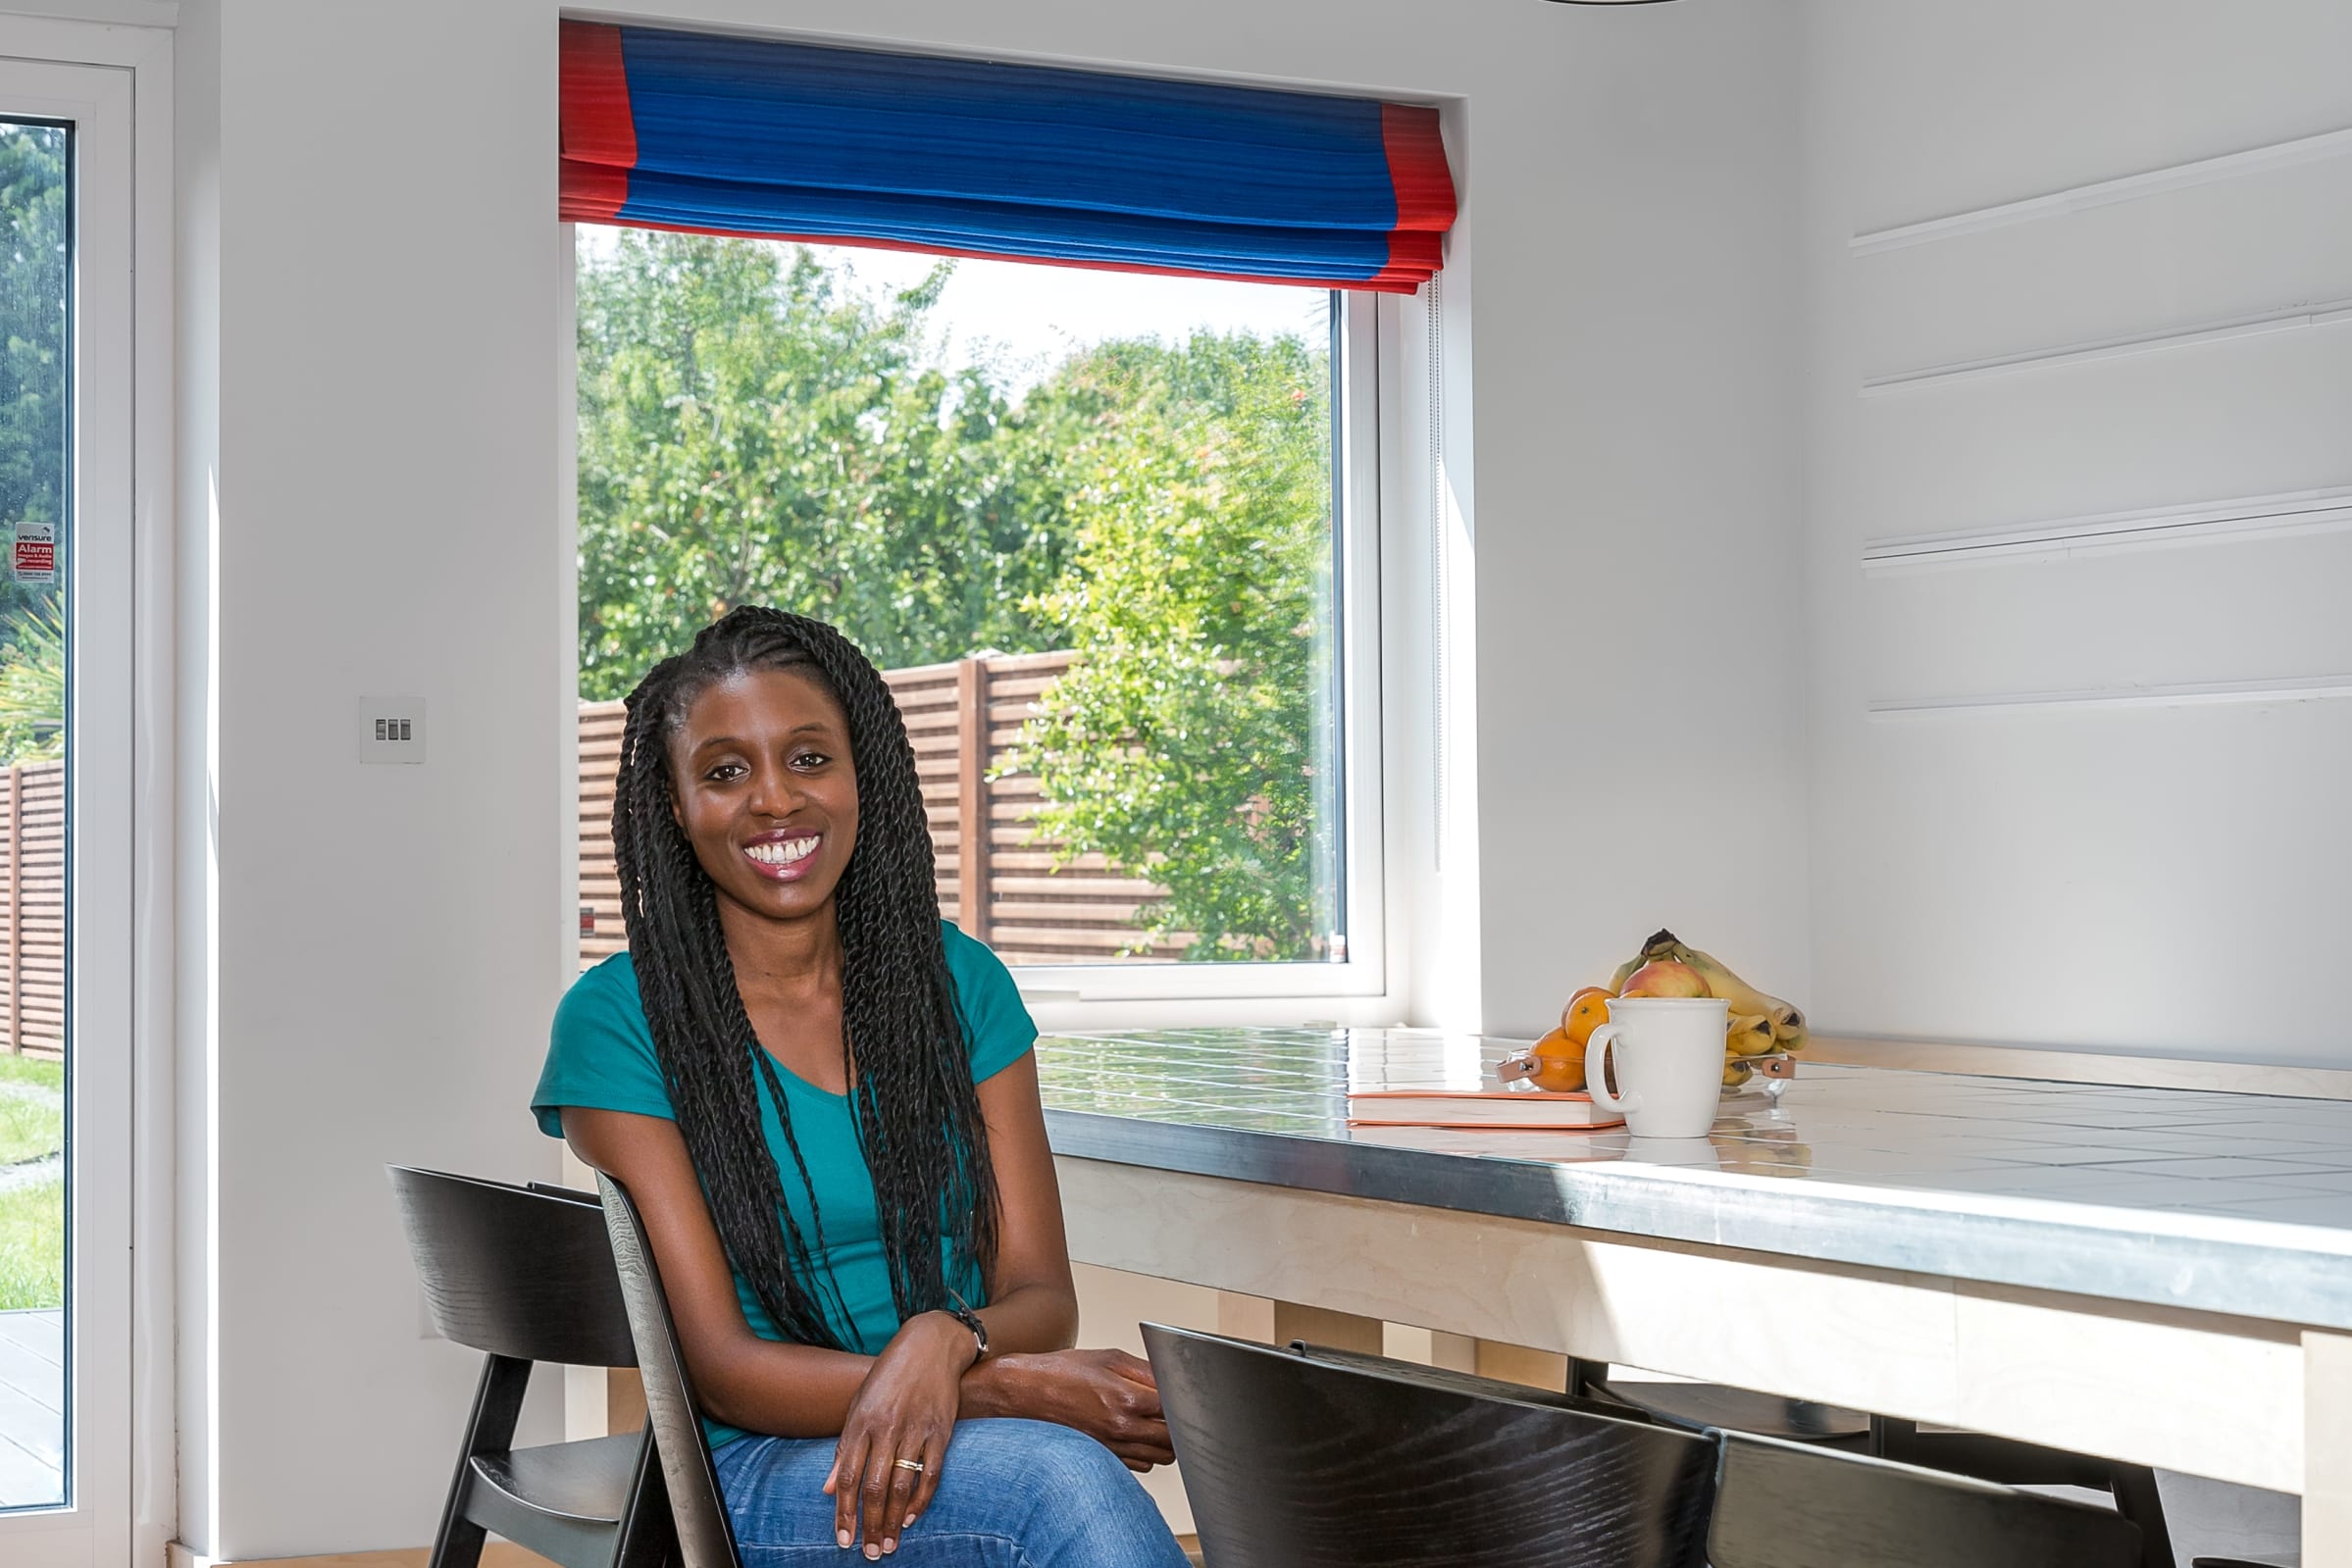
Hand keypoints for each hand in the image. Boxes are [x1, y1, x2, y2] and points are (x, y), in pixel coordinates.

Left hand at [825, 1313, 973, 1557]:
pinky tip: (911, 1517)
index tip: (842, 1539)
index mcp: (862, 1421)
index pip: (849, 1476)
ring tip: (889, 1544)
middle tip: (869, 1552)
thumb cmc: (889, 1375)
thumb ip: (844, 1447)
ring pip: (902, 1485)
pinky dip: (922, 1499)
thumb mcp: (859, 1404)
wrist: (930, 1345)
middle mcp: (887, 1427)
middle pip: (875, 1487)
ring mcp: (916, 1429)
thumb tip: (828, 1488)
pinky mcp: (941, 1431)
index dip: (844, 1511)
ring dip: (894, 1520)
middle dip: (870, 1525)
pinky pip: (931, 1473)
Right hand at [997, 1348, 1173, 1470]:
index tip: (1186, 1394)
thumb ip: (1147, 1370)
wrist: (1025, 1394)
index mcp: (1126, 1398)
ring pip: (1162, 1457)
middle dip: (1180, 1423)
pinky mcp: (1106, 1459)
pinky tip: (1137, 1434)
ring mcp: (1113, 1448)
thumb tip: (1174, 1379)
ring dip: (1165, 1440)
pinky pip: (1142, 1465)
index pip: (1178, 1409)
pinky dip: (1147, 1452)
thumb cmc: (1062, 1373)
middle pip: (1175, 1439)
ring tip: (1155, 1420)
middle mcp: (1122, 1428)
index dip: (1186, 1401)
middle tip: (1174, 1407)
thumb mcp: (1109, 1357)